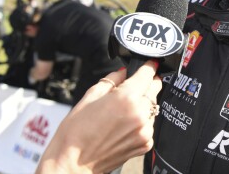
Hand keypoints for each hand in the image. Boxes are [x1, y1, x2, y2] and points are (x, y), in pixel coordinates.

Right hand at [36, 60, 161, 173]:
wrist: (73, 164)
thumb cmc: (76, 133)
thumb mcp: (89, 97)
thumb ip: (111, 80)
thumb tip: (123, 72)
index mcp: (126, 98)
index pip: (147, 74)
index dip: (148, 66)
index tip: (148, 64)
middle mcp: (140, 113)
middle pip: (155, 89)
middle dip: (147, 84)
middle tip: (134, 86)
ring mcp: (145, 130)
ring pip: (153, 107)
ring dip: (143, 105)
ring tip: (122, 112)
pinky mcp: (145, 143)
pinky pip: (149, 125)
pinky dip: (141, 122)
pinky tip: (124, 126)